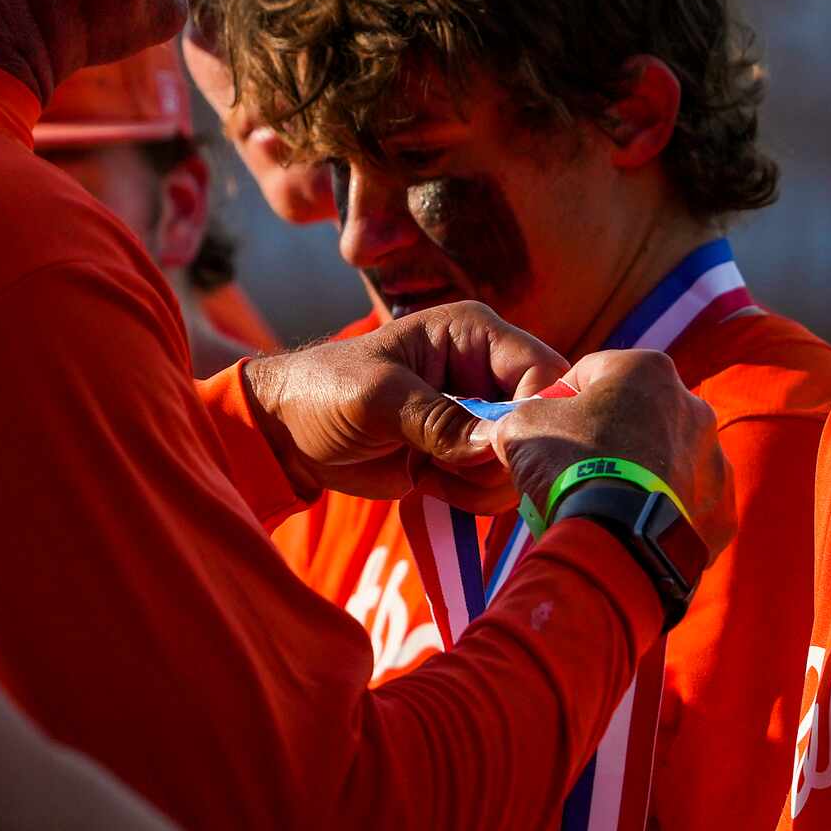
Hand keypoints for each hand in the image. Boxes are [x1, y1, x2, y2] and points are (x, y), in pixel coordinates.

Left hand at [239, 303, 565, 508]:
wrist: (288, 435)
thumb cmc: (324, 391)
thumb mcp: (377, 397)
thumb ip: (436, 419)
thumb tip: (494, 446)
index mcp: (474, 334)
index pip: (542, 373)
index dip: (533, 416)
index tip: (495, 452)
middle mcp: (488, 372)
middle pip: (540, 423)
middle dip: (501, 458)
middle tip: (448, 469)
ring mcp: (480, 418)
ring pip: (520, 461)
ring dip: (480, 483)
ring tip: (426, 473)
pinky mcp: (466, 456)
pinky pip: (495, 486)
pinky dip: (468, 496)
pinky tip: (425, 483)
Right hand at [489, 350, 735, 556]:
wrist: (615, 541)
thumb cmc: (570, 467)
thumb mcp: (523, 426)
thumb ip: (525, 414)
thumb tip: (519, 426)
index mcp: (648, 370)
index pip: (591, 373)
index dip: (559, 399)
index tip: (543, 430)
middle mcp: (693, 407)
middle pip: (636, 416)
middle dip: (607, 437)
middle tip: (572, 470)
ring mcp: (715, 461)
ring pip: (666, 462)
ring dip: (640, 475)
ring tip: (604, 505)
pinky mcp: (723, 511)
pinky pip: (686, 507)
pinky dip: (662, 515)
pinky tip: (631, 529)